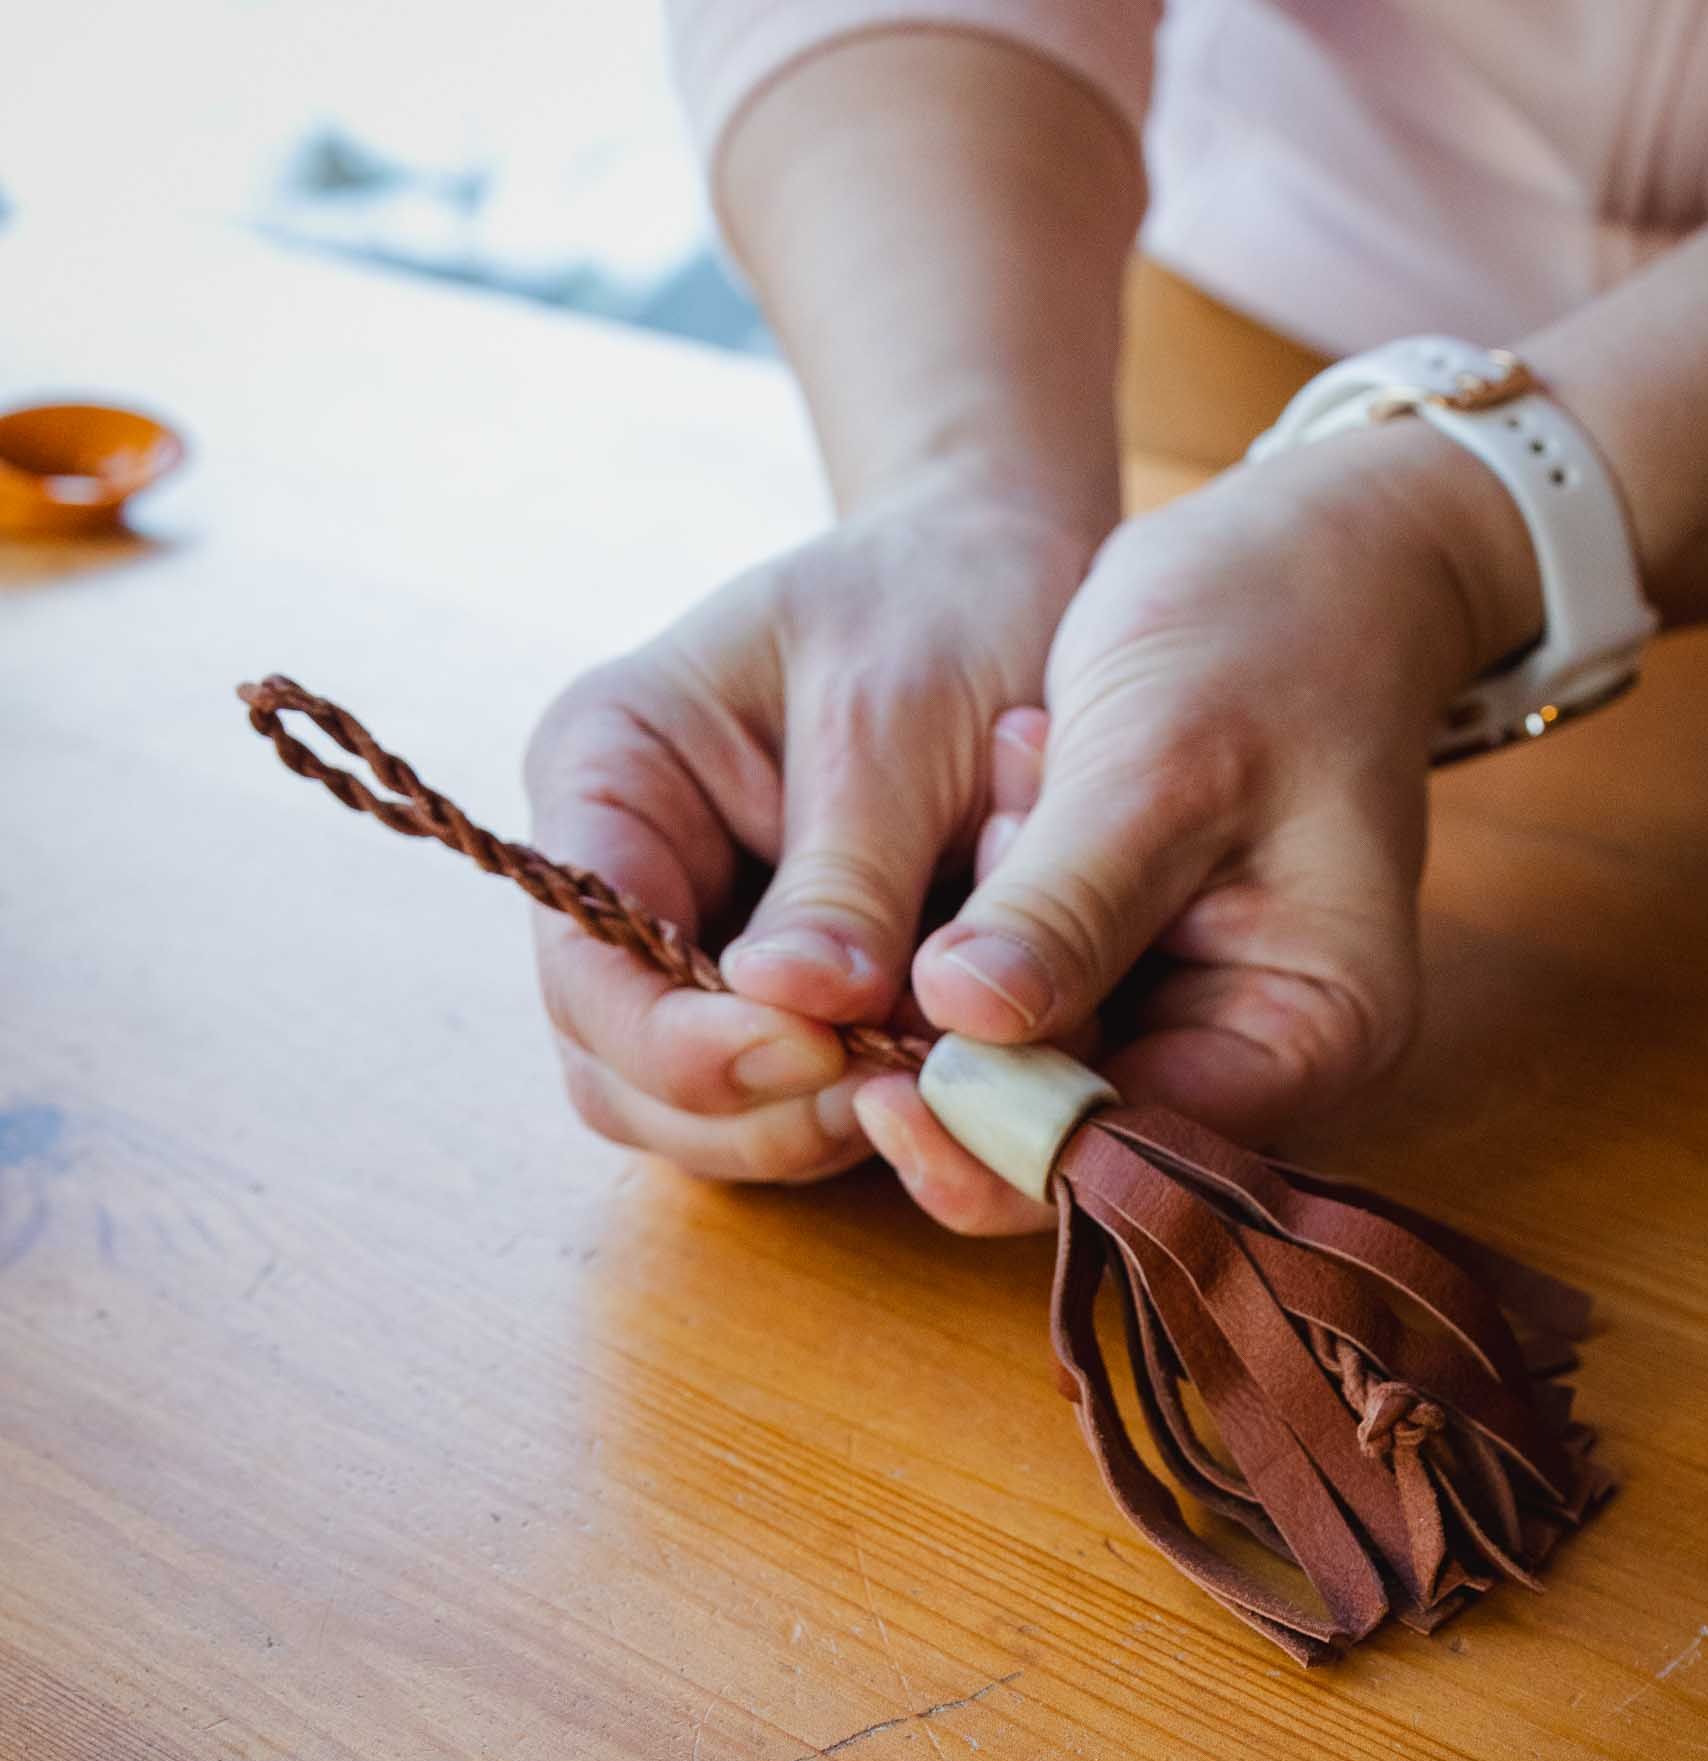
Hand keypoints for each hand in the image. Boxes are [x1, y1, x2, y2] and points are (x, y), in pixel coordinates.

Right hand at [523, 475, 1101, 1182]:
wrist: (1015, 578)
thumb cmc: (944, 608)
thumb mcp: (897, 716)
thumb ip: (848, 874)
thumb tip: (801, 1015)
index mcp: (609, 775)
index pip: (585, 964)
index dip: (679, 1043)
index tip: (811, 1051)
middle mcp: (633, 878)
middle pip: (622, 1073)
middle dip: (750, 1108)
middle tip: (888, 1095)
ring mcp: (705, 948)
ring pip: (703, 1115)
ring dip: (812, 1126)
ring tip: (932, 1085)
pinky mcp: (788, 998)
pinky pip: (791, 1103)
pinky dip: (861, 1111)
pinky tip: (946, 1079)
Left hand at [851, 426, 1540, 1232]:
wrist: (1304, 558)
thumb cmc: (1267, 640)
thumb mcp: (1164, 761)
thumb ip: (1068, 904)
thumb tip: (963, 1025)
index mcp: (1310, 1033)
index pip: (1135, 1153)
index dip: (997, 1143)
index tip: (874, 1084)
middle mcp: (1251, 1056)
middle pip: (1069, 1133)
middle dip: (980, 1023)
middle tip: (980, 840)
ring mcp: (1183, 1015)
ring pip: (1024, 1061)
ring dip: (980, 945)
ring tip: (1033, 769)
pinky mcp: (1122, 969)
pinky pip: (1015, 992)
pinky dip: (987, 909)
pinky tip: (1024, 777)